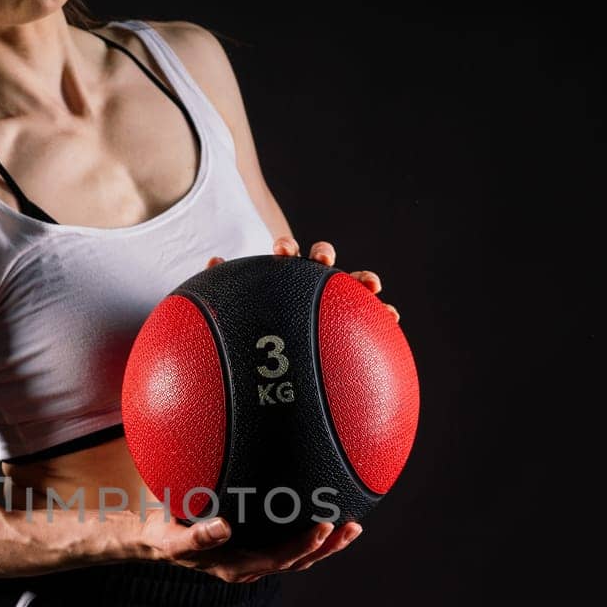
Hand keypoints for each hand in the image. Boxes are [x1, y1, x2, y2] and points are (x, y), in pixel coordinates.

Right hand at [143, 515, 362, 582]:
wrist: (156, 540)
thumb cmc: (165, 535)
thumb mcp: (172, 537)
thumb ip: (196, 536)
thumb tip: (223, 527)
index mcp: (235, 567)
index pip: (278, 560)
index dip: (303, 546)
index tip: (323, 525)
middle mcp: (250, 567)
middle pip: (297, 562)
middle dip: (326, 547)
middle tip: (351, 525)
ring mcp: (255, 559)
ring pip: (298, 558)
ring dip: (327, 545)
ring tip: (353, 527)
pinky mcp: (256, 548)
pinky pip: (290, 545)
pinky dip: (312, 537)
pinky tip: (329, 517)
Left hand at [208, 235, 398, 321]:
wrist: (269, 359)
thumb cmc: (252, 331)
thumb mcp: (234, 313)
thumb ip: (222, 289)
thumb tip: (214, 263)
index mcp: (281, 276)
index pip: (284, 254)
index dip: (284, 247)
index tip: (280, 250)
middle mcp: (308, 282)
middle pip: (319, 260)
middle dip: (323, 254)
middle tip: (323, 260)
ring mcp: (331, 300)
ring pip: (350, 284)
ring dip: (362, 279)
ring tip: (373, 286)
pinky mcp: (349, 321)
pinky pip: (368, 317)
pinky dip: (382, 314)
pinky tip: (392, 320)